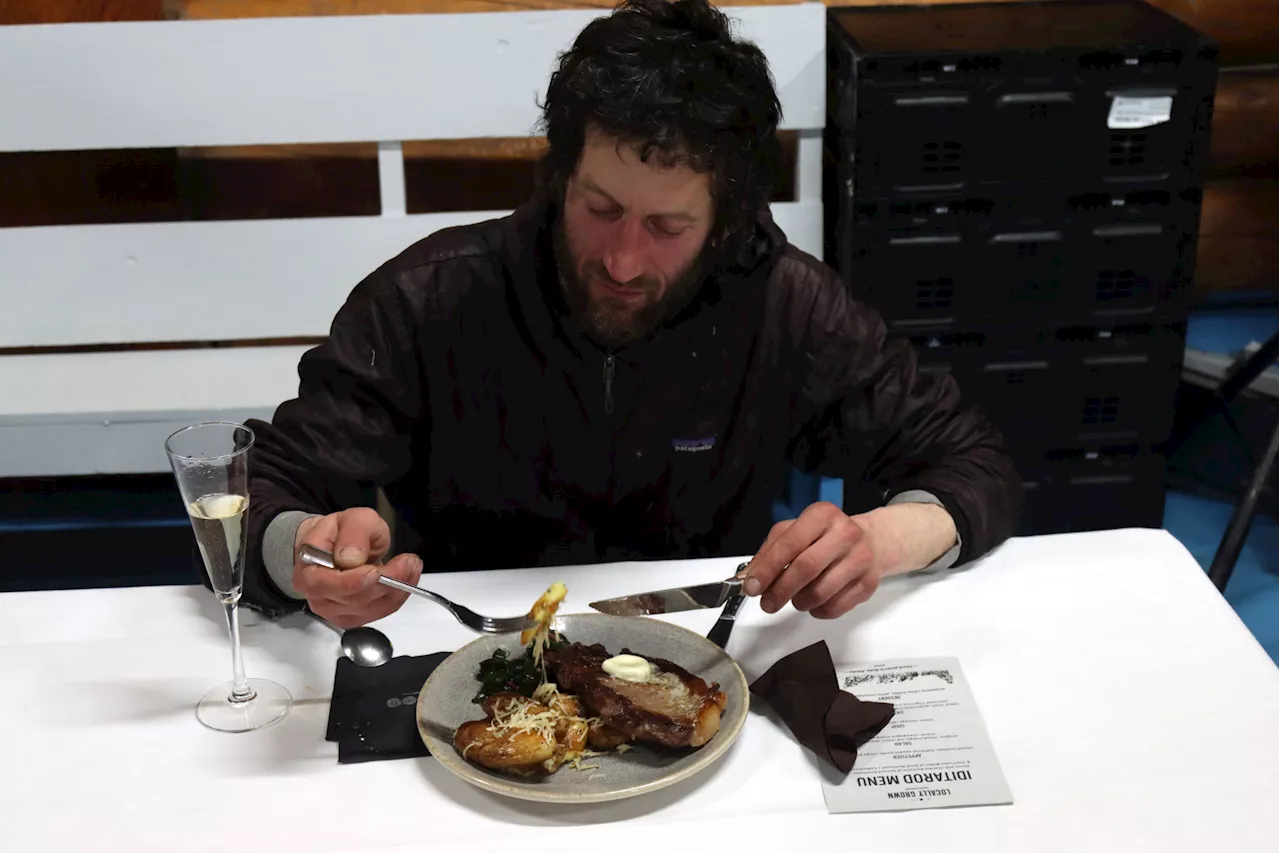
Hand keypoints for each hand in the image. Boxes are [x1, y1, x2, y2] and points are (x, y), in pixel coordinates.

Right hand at [292, 507, 422, 627]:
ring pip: (371, 608)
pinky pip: (379, 612)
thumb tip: (350, 556)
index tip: (377, 571)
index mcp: (308, 571)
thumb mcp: (352, 519)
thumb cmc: (341, 531)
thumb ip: (353, 532)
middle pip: (354, 599)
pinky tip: (407, 580)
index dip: (353, 581)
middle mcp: (317, 596)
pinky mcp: (353, 617)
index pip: (326, 584)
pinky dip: (397, 597)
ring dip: (397, 589)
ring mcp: (335, 610)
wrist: (336, 545)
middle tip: (409, 561)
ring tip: (412, 566)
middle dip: (386, 581)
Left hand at [743, 501, 955, 619]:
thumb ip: (770, 552)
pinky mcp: (869, 583)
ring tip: (794, 599)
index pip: (789, 544)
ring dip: (799, 602)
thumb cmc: (825, 536)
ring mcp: (861, 559)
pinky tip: (815, 603)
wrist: (873, 541)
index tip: (751, 587)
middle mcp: (845, 533)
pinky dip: (818, 611)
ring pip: (821, 592)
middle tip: (767, 604)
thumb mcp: (795, 531)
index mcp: (822, 515)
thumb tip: (747, 579)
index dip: (767, 568)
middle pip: (806, 569)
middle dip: (780, 591)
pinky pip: (836, 607)